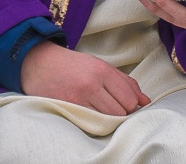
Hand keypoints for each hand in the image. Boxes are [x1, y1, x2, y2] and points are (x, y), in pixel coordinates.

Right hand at [20, 41, 149, 114]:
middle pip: (120, 110)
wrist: (40, 63)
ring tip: (102, 111)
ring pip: (106, 118)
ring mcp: (78, 97)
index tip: (128, 106)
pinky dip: (94, 122)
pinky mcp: (66, 107)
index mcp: (104, 71)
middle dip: (122, 113)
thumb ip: (126, 83)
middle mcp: (92, 84)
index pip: (129, 98)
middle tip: (114, 109)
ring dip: (109, 119)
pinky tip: (91, 115)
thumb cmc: (75, 66)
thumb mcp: (102, 67)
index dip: (132, 105)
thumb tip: (146, 101)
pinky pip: (89, 122)